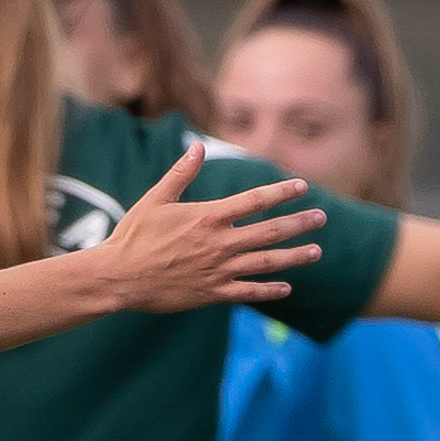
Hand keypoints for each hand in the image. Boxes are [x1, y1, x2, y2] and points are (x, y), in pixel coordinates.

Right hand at [92, 144, 322, 312]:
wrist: (118, 277)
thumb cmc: (133, 236)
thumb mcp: (155, 199)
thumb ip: (180, 174)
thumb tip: (198, 147)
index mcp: (208, 217)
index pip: (255, 201)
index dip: (281, 193)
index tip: (302, 187)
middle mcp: (219, 243)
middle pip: (270, 231)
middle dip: (299, 224)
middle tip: (322, 218)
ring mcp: (218, 270)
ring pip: (266, 262)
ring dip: (294, 257)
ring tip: (316, 252)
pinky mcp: (211, 293)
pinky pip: (247, 292)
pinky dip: (269, 290)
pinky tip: (286, 288)